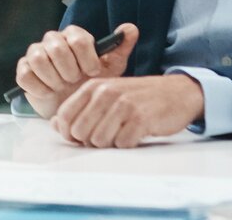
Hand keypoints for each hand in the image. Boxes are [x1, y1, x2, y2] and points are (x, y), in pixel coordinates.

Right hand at [16, 22, 136, 117]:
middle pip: (56, 47)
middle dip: (69, 69)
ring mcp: (35, 55)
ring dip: (53, 78)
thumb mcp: (112, 67)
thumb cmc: (94, 83)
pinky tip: (50, 93)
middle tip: (75, 81)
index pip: (77, 38)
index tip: (92, 72)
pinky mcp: (24, 71)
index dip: (86, 57)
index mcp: (73, 36)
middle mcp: (52, 41)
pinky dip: (39, 87)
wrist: (77, 106)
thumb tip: (131, 28)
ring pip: (38, 58)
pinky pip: (25, 74)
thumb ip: (120, 47)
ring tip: (63, 87)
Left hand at [49, 74, 203, 147]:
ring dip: (110, 143)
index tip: (81, 138)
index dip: (69, 133)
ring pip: (99, 141)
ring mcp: (123, 105)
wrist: (177, 92)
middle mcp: (105, 93)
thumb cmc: (138, 97)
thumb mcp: (106, 95)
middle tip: (107, 135)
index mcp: (93, 87)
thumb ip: (80, 108)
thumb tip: (54, 125)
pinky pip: (122, 144)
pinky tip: (135, 134)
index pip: (64, 117)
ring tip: (122, 133)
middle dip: (90, 140)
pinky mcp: (141, 119)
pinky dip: (127, 144)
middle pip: (80, 132)